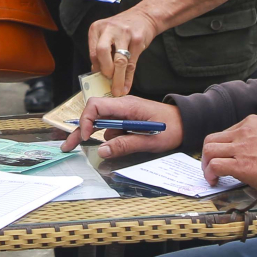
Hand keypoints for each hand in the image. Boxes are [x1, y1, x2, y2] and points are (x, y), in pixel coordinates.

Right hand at [63, 95, 182, 159]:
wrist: (187, 122)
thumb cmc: (172, 128)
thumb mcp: (150, 140)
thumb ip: (125, 145)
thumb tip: (102, 151)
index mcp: (127, 106)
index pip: (96, 106)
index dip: (87, 121)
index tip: (87, 138)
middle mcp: (122, 106)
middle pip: (93, 114)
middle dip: (81, 130)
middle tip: (68, 147)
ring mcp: (124, 112)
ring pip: (103, 124)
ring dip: (101, 137)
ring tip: (115, 147)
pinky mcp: (127, 119)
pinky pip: (112, 128)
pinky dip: (111, 138)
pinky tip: (124, 144)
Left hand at [88, 6, 161, 94]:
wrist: (144, 16)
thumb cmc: (122, 29)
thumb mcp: (107, 34)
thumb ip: (101, 51)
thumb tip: (97, 73)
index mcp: (97, 28)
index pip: (93, 52)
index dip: (96, 68)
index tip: (100, 79)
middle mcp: (109, 29)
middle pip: (102, 52)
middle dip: (106, 70)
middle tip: (109, 81)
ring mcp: (124, 34)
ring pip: (119, 60)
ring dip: (118, 78)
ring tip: (118, 90)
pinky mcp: (137, 40)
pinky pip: (132, 63)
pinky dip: (128, 77)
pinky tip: (126, 85)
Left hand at [199, 114, 256, 193]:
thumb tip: (248, 153)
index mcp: (252, 122)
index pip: (226, 132)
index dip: (222, 147)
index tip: (224, 158)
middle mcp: (244, 131)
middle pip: (212, 139)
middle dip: (208, 154)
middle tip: (211, 166)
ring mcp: (241, 147)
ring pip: (209, 150)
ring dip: (206, 164)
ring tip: (211, 175)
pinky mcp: (241, 165)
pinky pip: (215, 165)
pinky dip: (210, 173)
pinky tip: (214, 181)